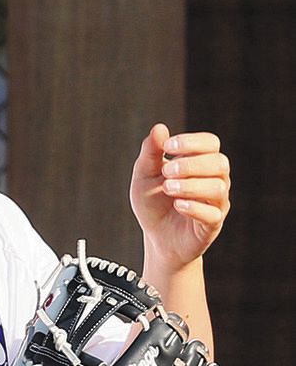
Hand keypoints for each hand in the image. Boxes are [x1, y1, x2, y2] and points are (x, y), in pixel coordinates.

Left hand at [129, 123, 230, 271]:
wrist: (155, 237)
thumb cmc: (153, 202)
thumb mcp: (144, 175)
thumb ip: (150, 152)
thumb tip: (159, 128)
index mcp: (201, 163)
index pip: (211, 143)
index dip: (192, 142)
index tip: (167, 147)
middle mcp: (215, 180)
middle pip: (220, 162)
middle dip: (191, 164)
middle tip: (166, 172)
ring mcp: (216, 203)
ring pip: (218, 187)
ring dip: (190, 185)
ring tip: (168, 189)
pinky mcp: (212, 224)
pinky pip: (213, 213)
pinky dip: (194, 207)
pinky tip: (177, 205)